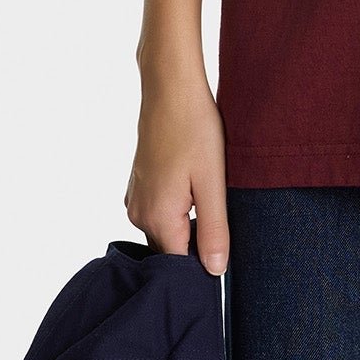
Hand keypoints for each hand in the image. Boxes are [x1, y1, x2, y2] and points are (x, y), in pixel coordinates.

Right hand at [125, 61, 230, 274]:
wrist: (171, 88)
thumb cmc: (194, 129)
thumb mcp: (213, 183)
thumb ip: (213, 231)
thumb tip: (215, 271)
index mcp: (157, 218)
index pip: (179, 267)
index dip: (203, 264)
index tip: (223, 249)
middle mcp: (139, 214)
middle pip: (171, 251)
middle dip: (196, 244)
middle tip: (220, 216)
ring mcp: (136, 199)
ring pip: (166, 230)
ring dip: (188, 223)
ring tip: (207, 194)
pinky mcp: (139, 184)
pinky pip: (159, 212)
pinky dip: (178, 208)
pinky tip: (194, 183)